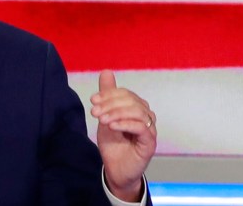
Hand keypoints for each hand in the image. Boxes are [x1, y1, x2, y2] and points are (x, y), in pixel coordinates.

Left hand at [90, 70, 156, 201]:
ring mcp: (149, 129)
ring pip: (137, 111)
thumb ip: (107, 96)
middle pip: (131, 101)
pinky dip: (125, 124)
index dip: (109, 94)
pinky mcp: (150, 143)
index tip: (93, 100)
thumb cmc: (113, 144)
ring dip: (116, 113)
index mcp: (136, 108)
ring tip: (102, 120)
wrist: (115, 170)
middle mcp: (146, 116)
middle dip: (110, 104)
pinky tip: (112, 126)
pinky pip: (141, 127)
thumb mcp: (106, 116)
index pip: (125, 94)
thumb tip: (106, 71)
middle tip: (95, 112)